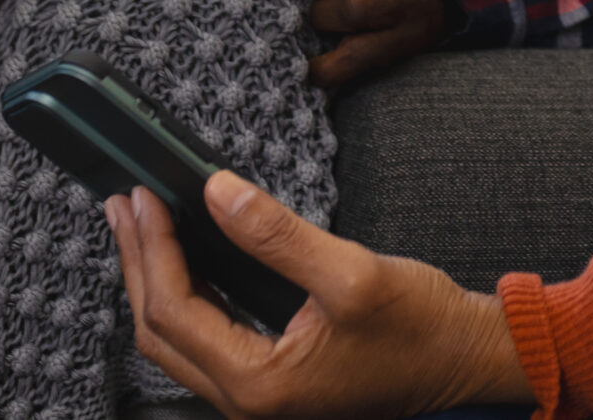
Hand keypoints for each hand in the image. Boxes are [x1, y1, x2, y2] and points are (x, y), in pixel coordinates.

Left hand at [109, 172, 526, 416]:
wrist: (467, 361)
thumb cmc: (423, 327)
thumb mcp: (352, 272)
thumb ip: (278, 235)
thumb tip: (217, 193)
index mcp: (259, 384)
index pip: (176, 311)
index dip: (154, 250)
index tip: (144, 196)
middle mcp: (247, 401)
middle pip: (161, 332)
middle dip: (139, 263)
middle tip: (124, 204)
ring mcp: (258, 396)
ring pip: (179, 340)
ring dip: (155, 280)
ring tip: (142, 225)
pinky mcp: (273, 381)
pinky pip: (208, 341)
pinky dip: (188, 297)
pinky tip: (188, 260)